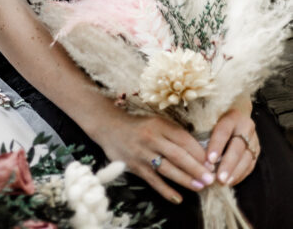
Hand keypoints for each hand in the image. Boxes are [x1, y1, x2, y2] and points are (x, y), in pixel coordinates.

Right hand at [98, 109, 215, 205]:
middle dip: (196, 168)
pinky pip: (153, 181)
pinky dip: (166, 191)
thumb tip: (198, 151)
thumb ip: (173, 134)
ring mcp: (142, 153)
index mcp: (159, 124)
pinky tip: (178, 198)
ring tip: (199, 187)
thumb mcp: (156, 122)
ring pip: (167, 169)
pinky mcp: (135, 166)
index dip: (198, 151)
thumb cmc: (138, 125)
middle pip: (178, 155)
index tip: (211, 162)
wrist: (109, 126)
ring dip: (185, 179)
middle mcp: (151, 138)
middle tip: (210, 178)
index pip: (183, 138)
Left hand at [205, 108, 258, 187]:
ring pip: (246, 158)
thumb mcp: (210, 119)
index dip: (216, 145)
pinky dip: (240, 175)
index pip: (223, 131)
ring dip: (235, 172)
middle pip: (237, 147)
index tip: (210, 160)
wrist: (236, 117)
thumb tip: (192, 150)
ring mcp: (253, 140)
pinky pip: (250, 166)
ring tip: (224, 183)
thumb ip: (204, 130)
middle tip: (219, 178)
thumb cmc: (216, 119)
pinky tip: (231, 182)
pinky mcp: (256, 151)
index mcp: (232, 116)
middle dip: (227, 164)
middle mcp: (245, 126)